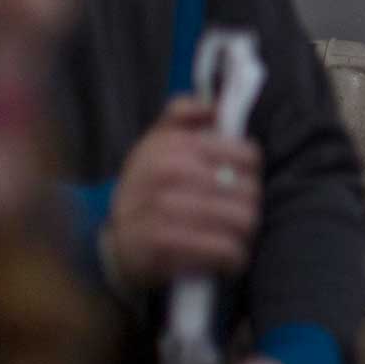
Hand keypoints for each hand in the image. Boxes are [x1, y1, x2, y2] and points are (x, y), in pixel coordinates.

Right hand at [106, 98, 261, 286]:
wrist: (115, 241)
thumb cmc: (148, 187)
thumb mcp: (156, 143)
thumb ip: (182, 115)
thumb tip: (214, 106)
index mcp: (172, 144)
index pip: (247, 155)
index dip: (250, 172)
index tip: (239, 182)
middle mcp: (168, 172)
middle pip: (249, 190)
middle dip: (250, 205)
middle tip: (239, 213)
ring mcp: (164, 209)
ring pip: (242, 220)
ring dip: (244, 233)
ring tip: (235, 235)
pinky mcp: (164, 245)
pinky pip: (225, 250)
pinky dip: (234, 257)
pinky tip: (229, 256)